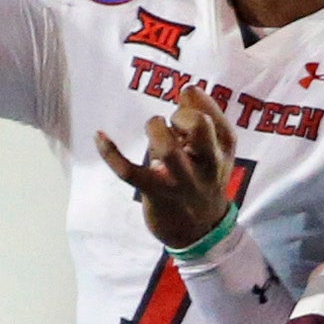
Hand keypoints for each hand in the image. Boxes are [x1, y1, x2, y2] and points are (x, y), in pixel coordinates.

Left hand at [95, 85, 237, 250]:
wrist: (200, 232)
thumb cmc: (203, 182)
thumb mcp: (217, 153)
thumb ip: (208, 120)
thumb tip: (187, 91)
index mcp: (223, 150)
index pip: (213, 115)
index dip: (194, 101)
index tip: (185, 106)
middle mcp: (206, 165)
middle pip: (199, 125)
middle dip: (179, 115)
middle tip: (173, 124)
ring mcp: (181, 181)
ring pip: (166, 147)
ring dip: (154, 129)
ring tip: (154, 133)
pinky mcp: (156, 193)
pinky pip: (129, 171)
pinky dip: (110, 151)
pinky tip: (100, 136)